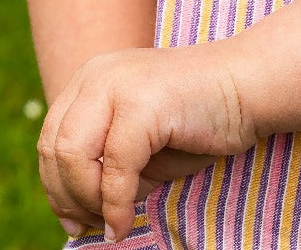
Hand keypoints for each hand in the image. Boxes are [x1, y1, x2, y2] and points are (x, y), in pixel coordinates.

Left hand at [37, 45, 256, 242]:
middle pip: (54, 147)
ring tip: (113, 223)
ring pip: (73, 156)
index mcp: (93, 77)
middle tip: (91, 227)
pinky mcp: (144, 101)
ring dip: (89, 202)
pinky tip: (126, 223)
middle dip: (68, 197)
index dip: (55, 185)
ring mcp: (119, 82)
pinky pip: (114, 166)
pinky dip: (116, 204)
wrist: (250, 84)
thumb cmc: (199, 118)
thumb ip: (104, 165)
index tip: (74, 219)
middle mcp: (99, 73)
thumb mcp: (139, 143)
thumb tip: (73, 215)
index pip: (50, 137)